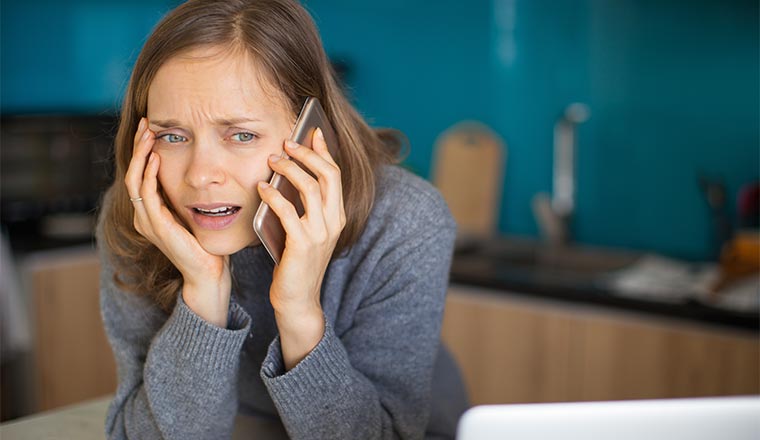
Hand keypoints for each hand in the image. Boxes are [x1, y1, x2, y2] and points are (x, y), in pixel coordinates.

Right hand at [125, 117, 230, 326]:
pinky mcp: (157, 227)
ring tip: (149, 135)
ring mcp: (147, 221)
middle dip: (138, 146)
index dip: (143, 150)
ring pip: (135, 180)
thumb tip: (201, 170)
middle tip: (146, 123)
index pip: (140, 174)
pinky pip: (147, 195)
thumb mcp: (195, 212)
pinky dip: (149, 175)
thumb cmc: (206, 244)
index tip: (151, 128)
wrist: (208, 272)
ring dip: (141, 155)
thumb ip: (189, 194)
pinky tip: (156, 158)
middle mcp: (144, 215)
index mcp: (151, 212)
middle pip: (132, 173)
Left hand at [257, 128, 345, 368]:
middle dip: (307, 153)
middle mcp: (333, 221)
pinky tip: (261, 187)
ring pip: (309, 187)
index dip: (324, 150)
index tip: (313, 131)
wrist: (297, 298)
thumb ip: (304, 206)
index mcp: (337, 215)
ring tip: (272, 160)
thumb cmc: (297, 262)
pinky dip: (273, 194)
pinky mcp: (302, 243)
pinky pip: (288, 210)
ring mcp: (320, 232)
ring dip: (289, 168)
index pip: (335, 174)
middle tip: (287, 142)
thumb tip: (287, 173)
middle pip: (327, 175)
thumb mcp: (306, 230)